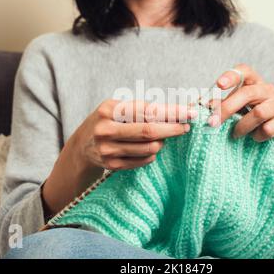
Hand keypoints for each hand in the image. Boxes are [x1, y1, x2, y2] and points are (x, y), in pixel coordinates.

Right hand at [42, 99, 195, 215]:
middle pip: (149, 131)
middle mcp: (106, 129)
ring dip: (162, 142)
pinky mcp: (112, 165)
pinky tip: (151, 147)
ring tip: (162, 136)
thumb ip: (143, 108)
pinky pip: (143, 161)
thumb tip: (178, 112)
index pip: (147, 111)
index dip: (172, 113)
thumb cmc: (108, 121)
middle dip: (172, 129)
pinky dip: (152, 154)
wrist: (82, 144)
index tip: (190, 113)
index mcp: (109, 110)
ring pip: (149, 148)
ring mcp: (108, 150)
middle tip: (186, 127)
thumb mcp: (118, 107)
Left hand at [208, 64, 273, 141]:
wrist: (271, 131)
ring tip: (235, 134)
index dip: (231, 76)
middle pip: (248, 93)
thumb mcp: (232, 107)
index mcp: (253, 82)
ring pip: (259, 113)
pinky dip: (257, 136)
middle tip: (212, 123)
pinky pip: (269, 128)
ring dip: (242, 126)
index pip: (244, 71)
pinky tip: (254, 137)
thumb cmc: (246, 116)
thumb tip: (202, 105)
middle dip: (227, 109)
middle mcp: (268, 89)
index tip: (219, 85)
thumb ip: (219, 105)